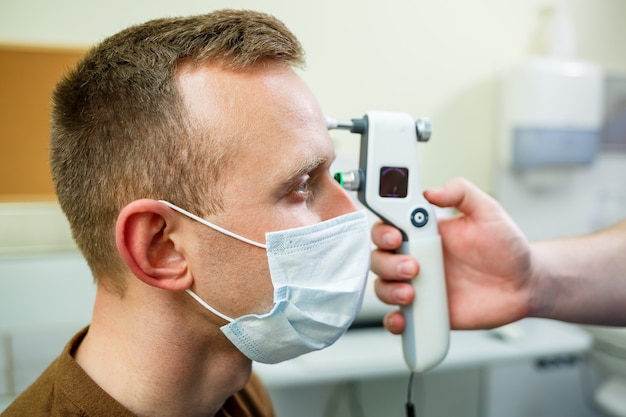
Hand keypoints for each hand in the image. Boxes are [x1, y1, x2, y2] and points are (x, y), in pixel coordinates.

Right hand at [371, 177, 533, 332]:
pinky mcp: (424, 310)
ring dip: (389, 290)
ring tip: (412, 292)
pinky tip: (403, 319)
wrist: (522, 285)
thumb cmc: (505, 247)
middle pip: (378, 258)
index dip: (382, 232)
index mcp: (422, 232)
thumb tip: (432, 191)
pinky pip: (398, 317)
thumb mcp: (487, 211)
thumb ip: (461, 192)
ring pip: (382, 287)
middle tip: (412, 266)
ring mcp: (417, 284)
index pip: (387, 227)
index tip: (395, 236)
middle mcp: (414, 257)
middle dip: (387, 263)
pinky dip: (393, 320)